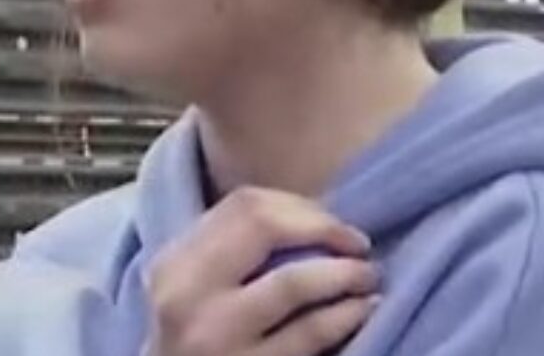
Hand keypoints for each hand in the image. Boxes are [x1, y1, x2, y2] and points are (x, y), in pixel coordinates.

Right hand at [142, 187, 380, 355]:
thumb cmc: (203, 338)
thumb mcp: (197, 288)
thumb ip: (237, 251)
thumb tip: (319, 218)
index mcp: (174, 264)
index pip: (244, 206)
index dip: (301, 207)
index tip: (332, 222)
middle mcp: (187, 295)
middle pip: (264, 226)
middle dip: (324, 228)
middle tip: (358, 244)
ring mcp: (215, 336)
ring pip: (292, 282)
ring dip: (345, 272)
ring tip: (368, 276)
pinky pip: (309, 334)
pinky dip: (345, 315)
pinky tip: (362, 309)